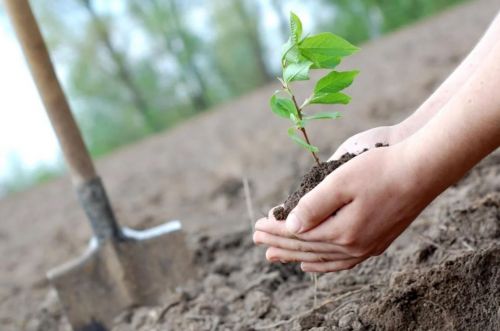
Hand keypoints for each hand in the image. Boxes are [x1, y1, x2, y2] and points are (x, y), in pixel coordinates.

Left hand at [253, 143, 435, 271]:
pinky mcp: (377, 243)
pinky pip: (342, 263)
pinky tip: (313, 265)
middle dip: (280, 244)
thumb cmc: (381, 169)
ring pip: (322, 259)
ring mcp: (367, 247)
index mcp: (342, 231)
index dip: (275, 230)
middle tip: (257, 241)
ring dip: (297, 256)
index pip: (298, 235)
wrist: (423, 170)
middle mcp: (353, 246)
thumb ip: (314, 206)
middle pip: (307, 249)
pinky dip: (323, 265)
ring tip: (276, 257)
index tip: (256, 226)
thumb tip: (291, 227)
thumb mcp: (341, 181)